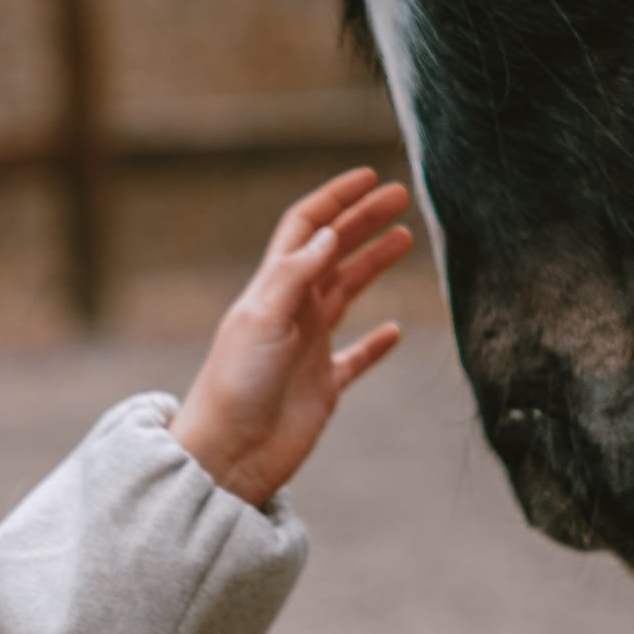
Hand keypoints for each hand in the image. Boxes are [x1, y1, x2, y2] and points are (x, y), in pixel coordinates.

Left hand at [170, 168, 411, 505]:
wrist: (228, 455)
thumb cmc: (235, 387)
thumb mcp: (262, 320)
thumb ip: (296, 276)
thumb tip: (329, 233)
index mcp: (273, 289)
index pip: (306, 228)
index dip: (336, 199)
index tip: (371, 178)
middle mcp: (292, 311)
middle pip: (333, 252)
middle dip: (364, 221)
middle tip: (403, 197)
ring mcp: (308, 347)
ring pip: (347, 293)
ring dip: (373, 264)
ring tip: (405, 239)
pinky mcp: (322, 387)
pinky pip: (355, 357)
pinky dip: (376, 343)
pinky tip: (396, 331)